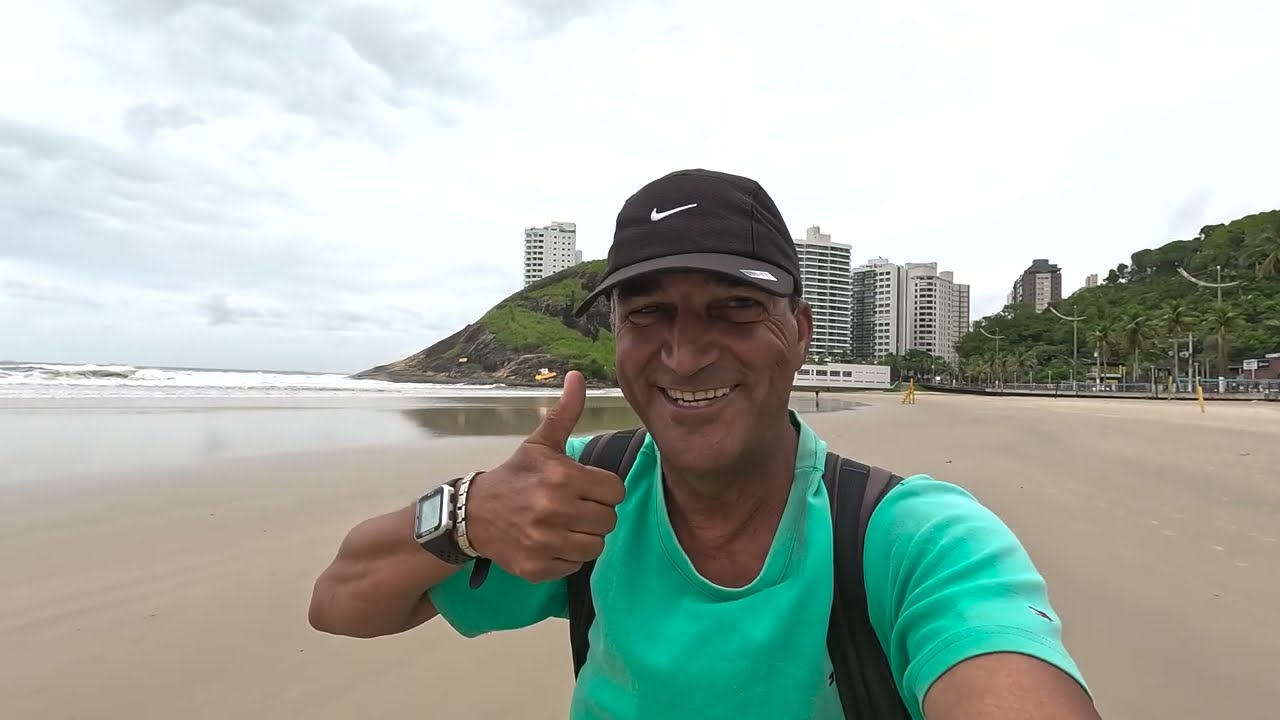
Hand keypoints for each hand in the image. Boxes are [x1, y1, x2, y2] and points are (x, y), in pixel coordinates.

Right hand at [463, 370, 626, 582]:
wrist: (473, 514)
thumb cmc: (515, 476)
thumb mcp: (540, 443)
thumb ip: (565, 413)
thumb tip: (577, 376)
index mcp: (563, 477)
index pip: (615, 491)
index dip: (603, 489)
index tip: (585, 488)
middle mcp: (556, 510)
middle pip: (609, 520)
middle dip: (595, 513)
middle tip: (574, 507)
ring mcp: (546, 541)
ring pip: (596, 546)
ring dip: (584, 536)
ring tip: (565, 525)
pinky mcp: (537, 567)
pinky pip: (575, 566)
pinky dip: (567, 557)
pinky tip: (551, 541)